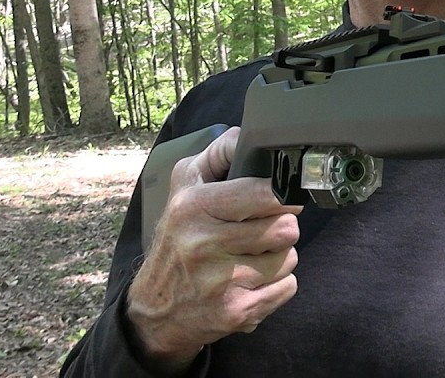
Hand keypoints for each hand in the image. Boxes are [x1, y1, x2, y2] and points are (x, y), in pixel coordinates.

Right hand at [125, 126, 302, 373]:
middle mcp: (204, 244)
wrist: (154, 311)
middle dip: (281, 228)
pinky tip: (252, 283)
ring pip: (290, 258)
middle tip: (261, 232)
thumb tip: (249, 133)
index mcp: (193, 207)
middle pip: (286, 228)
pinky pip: (288, 287)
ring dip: (280, 258)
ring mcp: (221, 282)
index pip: (267, 193)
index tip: (279, 198)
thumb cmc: (177, 240)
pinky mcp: (236, 312)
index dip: (282, 195)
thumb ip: (218, 155)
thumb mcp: (183, 189)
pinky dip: (277, 285)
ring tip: (252, 258)